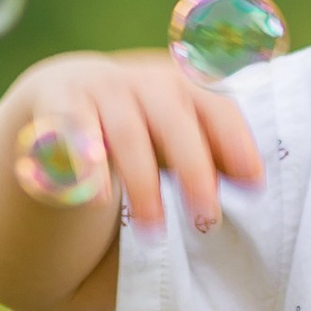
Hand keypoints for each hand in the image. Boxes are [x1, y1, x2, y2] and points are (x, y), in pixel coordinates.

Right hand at [12, 47, 262, 232]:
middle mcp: (142, 81)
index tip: (253, 185)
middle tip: (207, 219)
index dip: (235, 142)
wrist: (61, 92)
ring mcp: (97, 90)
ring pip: (125, 133)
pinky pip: (70, 135)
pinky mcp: (56, 107)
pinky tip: (95, 200)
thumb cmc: (138, 125)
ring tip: (153, 229)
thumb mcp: (175, 130)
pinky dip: (83, 165)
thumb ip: (212, 149)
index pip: (215, 105)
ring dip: (143, 183)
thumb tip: (254, 182)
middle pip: (173, 118)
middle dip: (194, 168)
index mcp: (180, 83)